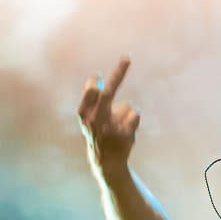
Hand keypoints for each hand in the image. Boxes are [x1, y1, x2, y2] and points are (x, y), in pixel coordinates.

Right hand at [77, 56, 139, 181]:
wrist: (106, 162)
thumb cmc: (97, 134)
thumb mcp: (88, 117)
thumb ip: (91, 97)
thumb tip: (95, 76)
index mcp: (84, 114)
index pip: (92, 90)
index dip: (97, 82)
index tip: (100, 74)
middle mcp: (96, 120)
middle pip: (108, 92)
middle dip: (119, 73)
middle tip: (127, 57)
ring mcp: (111, 127)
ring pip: (127, 105)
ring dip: (127, 112)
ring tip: (119, 127)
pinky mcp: (125, 133)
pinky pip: (136, 114)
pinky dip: (134, 119)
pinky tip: (127, 131)